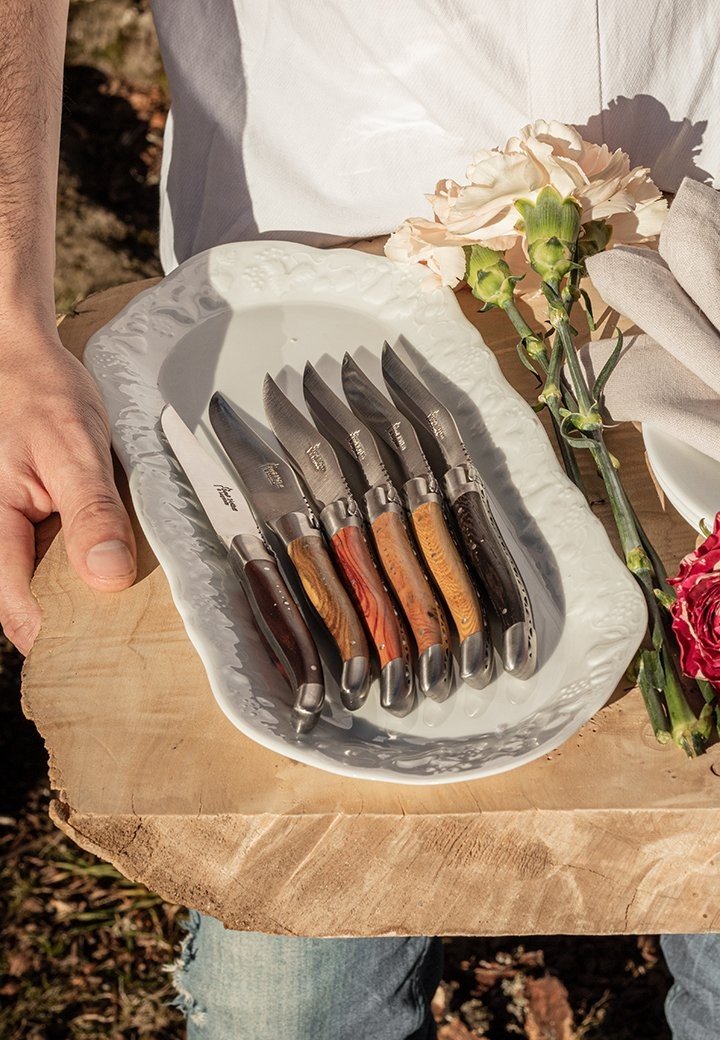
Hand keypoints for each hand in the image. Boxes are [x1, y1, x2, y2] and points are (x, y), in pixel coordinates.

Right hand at [0, 324, 135, 654]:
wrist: (25, 359)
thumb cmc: (40, 395)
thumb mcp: (72, 448)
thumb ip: (91, 512)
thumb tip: (108, 576)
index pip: (18, 609)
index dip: (60, 639)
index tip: (109, 652)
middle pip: (32, 603)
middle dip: (78, 623)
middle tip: (132, 639)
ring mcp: (17, 532)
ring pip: (48, 585)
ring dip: (86, 595)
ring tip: (133, 609)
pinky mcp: (36, 523)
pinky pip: (59, 559)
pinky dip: (90, 567)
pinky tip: (121, 569)